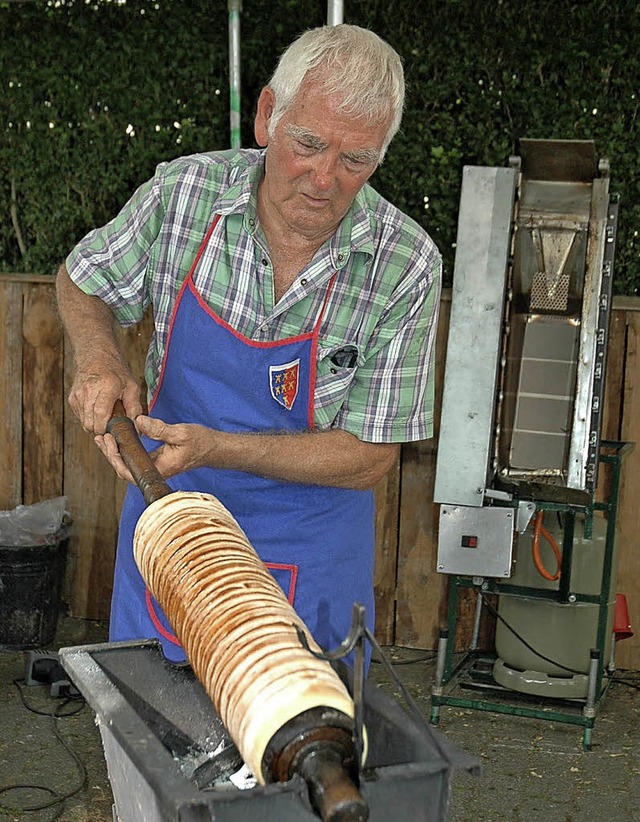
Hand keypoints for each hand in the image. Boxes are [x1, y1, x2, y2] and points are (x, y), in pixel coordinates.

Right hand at [68, 358, 142, 434]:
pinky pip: (80, 417)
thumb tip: (136, 426)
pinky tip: (96, 409)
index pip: (100, 413)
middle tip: (110, 426)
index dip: (104, 427)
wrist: (96, 356)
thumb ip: (135, 407)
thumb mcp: (132, 386)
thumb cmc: (116, 372)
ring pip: (84, 422)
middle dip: (100, 429)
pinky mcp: (72, 398)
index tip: (111, 432)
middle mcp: (90, 389)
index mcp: (108, 385)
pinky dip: (88, 418)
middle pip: (89, 422)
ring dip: (94, 424)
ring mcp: (78, 393)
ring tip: (105, 415)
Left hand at [94, 415, 211, 483]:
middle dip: (110, 454)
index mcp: (160, 469)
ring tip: (103, 437)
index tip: (110, 442)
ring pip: (128, 465)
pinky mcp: (155, 461)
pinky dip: (124, 449)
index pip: (130, 472)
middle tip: (102, 437)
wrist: (213, 448)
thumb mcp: (181, 432)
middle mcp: (155, 471)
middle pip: (125, 470)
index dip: (116, 459)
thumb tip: (138, 421)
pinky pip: (135, 459)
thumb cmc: (201, 442)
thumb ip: (159, 429)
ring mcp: (154, 467)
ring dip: (115, 452)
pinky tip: (117, 438)